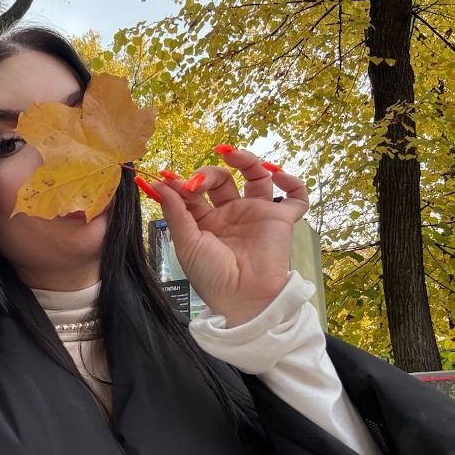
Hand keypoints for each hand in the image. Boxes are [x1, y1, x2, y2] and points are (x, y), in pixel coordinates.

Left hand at [150, 148, 308, 326]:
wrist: (243, 298)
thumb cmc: (212, 277)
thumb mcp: (186, 243)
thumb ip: (175, 211)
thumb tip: (158, 183)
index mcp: (205, 222)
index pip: (193, 192)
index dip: (181, 182)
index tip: (167, 176)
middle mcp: (231, 215)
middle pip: (222, 179)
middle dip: (209, 172)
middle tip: (199, 180)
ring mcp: (256, 215)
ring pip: (256, 177)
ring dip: (247, 160)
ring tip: (234, 155)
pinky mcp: (281, 220)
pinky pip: (295, 197)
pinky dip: (292, 182)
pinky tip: (277, 174)